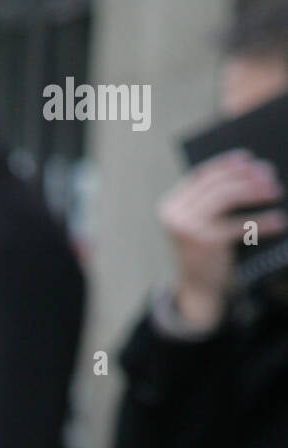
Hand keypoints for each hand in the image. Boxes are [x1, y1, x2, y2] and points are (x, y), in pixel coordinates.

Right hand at [158, 148, 287, 328]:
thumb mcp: (197, 223)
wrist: (196, 289)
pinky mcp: (206, 242)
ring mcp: (189, 228)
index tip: (248, 158)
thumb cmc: (203, 252)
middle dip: (246, 176)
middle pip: (217, 183)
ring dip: (254, 190)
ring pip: (228, 196)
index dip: (225, 163)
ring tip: (274, 192)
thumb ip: (208, 200)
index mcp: (171, 205)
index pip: (200, 175)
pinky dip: (262, 221)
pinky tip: (277, 221)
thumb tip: (249, 171)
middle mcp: (176, 215)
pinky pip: (240, 224)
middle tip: (269, 176)